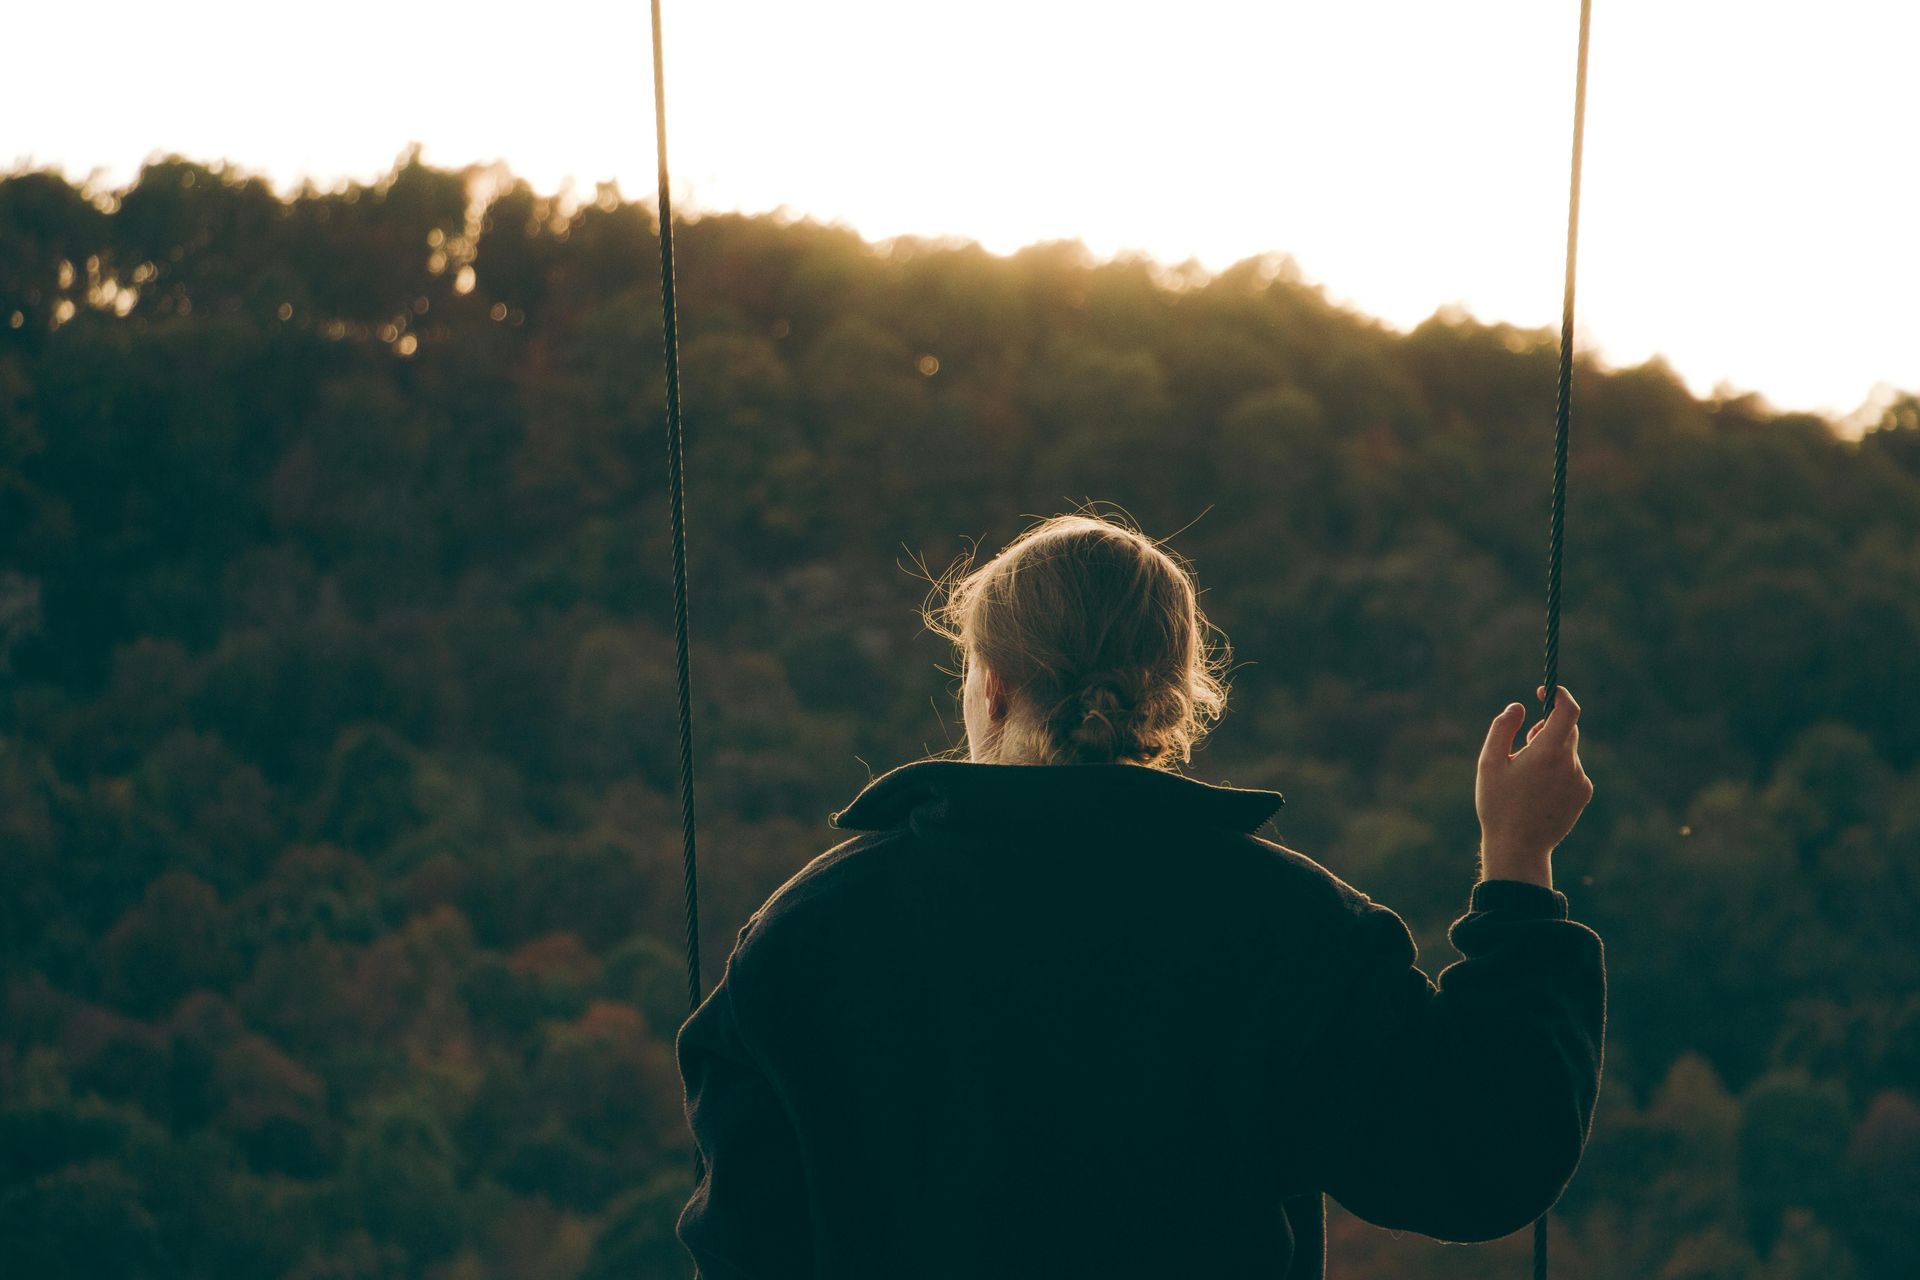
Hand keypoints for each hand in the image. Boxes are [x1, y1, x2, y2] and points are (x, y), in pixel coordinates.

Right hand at [1474, 685, 1594, 886]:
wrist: (1519, 848)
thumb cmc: (1498, 805)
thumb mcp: (1489, 763)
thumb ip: (1502, 728)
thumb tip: (1518, 707)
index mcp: (1547, 752)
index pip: (1568, 710)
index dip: (1558, 695)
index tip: (1544, 692)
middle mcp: (1570, 763)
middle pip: (1567, 729)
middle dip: (1547, 727)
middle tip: (1524, 741)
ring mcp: (1580, 780)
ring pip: (1567, 751)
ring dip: (1550, 751)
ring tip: (1525, 776)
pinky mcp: (1583, 794)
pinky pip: (1572, 770)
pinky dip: (1557, 770)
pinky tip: (1537, 791)